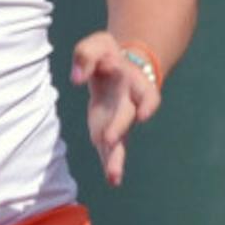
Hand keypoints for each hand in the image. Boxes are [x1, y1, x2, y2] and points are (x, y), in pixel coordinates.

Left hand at [70, 32, 161, 186]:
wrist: (115, 65)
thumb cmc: (107, 54)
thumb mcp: (97, 43)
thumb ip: (86, 55)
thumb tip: (76, 78)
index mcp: (133, 81)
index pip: (147, 94)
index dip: (148, 104)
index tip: (144, 114)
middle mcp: (130, 104)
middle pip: (128, 118)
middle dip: (118, 127)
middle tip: (107, 139)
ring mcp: (120, 120)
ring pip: (121, 141)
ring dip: (116, 158)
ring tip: (114, 177)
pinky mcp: (108, 130)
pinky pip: (110, 149)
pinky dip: (110, 163)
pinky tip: (112, 181)